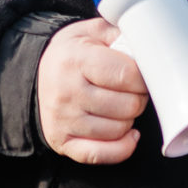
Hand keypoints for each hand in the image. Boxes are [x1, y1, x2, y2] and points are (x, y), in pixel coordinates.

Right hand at [37, 18, 148, 164]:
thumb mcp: (92, 32)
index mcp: (75, 60)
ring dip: (130, 119)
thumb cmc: (72, 53)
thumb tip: (150, 48)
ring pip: (119, 130)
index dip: (145, 77)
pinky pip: (100, 155)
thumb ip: (121, 34)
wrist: (36, 74)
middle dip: (139, 97)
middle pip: (127, 105)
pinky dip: (121, 148)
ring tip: (123, 104)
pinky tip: (129, 134)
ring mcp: (63, 120)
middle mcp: (66, 92)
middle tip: (134, 89)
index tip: (144, 74)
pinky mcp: (62, 142)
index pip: (126, 75)